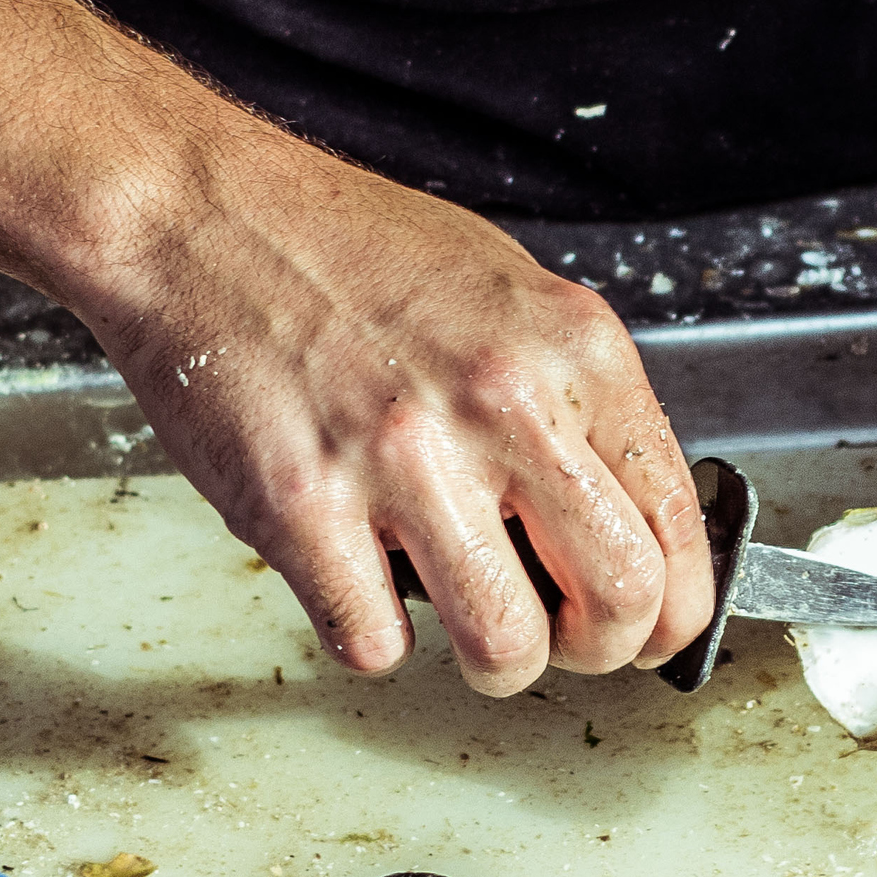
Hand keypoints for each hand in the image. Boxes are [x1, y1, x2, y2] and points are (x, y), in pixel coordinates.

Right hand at [81, 141, 714, 695]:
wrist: (200, 215)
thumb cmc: (347, 250)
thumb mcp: (512, 293)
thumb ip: (574, 403)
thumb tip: (629, 518)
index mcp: (573, 352)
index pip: (677, 528)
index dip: (674, 611)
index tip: (653, 631)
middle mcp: (503, 403)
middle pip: (618, 602)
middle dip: (598, 649)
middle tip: (560, 635)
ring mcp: (403, 460)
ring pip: (505, 647)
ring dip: (491, 661)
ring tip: (463, 617)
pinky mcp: (303, 509)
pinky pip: (374, 642)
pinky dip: (373, 634)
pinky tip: (361, 578)